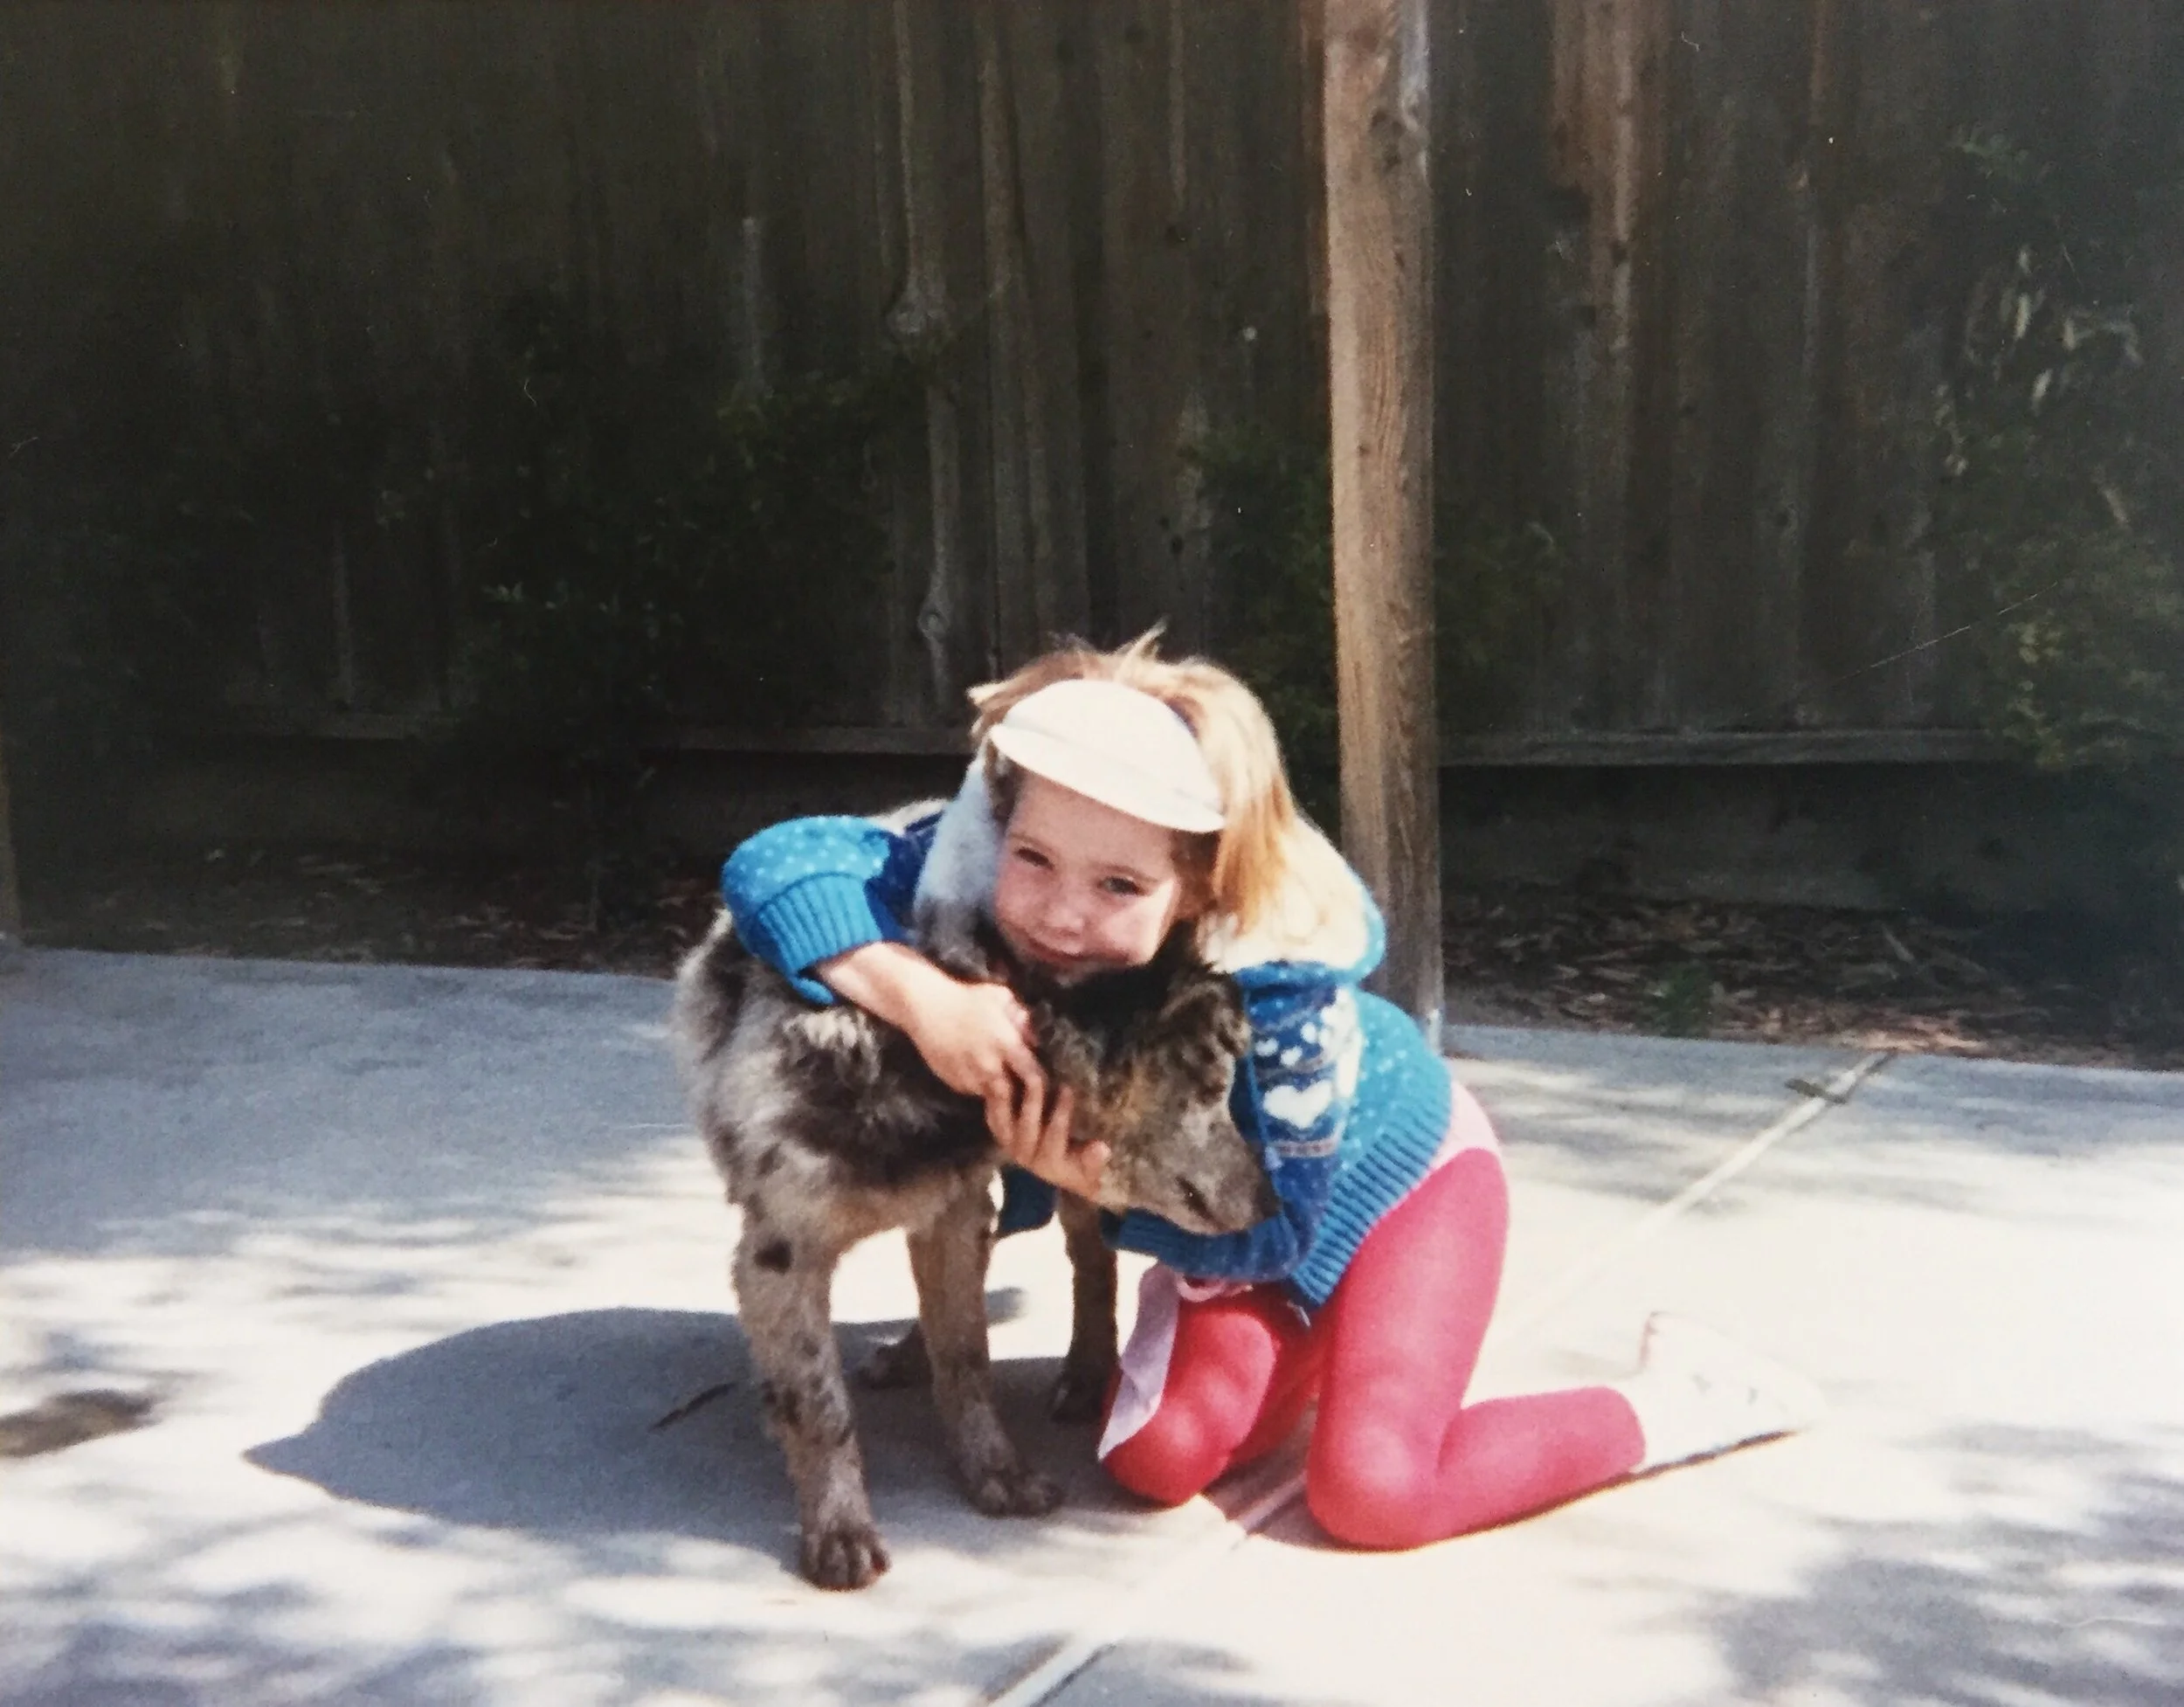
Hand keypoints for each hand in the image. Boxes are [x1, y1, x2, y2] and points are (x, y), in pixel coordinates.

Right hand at [818, 943, 1043, 1105]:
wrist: (924, 1006)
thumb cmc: (966, 998)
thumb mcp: (1000, 998)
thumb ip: (1021, 1018)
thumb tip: (1035, 1039)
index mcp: (1006, 1044)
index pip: (1034, 1076)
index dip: (1043, 1084)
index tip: (1045, 1085)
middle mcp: (989, 1065)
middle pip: (1013, 1095)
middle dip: (1019, 1098)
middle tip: (1025, 1096)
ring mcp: (969, 1076)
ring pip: (991, 1095)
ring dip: (998, 1092)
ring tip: (1002, 1083)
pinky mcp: (953, 1081)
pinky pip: (972, 1090)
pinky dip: (979, 1086)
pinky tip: (978, 1072)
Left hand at [986, 1080, 1108, 1199]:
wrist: (1064, 1174)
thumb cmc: (1084, 1168)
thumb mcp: (1092, 1170)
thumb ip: (1095, 1161)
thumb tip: (1102, 1149)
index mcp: (1050, 1163)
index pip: (1054, 1137)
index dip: (1060, 1114)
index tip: (1068, 1089)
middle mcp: (1027, 1155)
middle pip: (1026, 1127)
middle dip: (1032, 1101)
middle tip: (1037, 1077)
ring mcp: (1011, 1145)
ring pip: (1003, 1123)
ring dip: (1003, 1100)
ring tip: (1004, 1078)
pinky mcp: (1001, 1135)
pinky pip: (993, 1118)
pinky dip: (992, 1099)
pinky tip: (993, 1078)